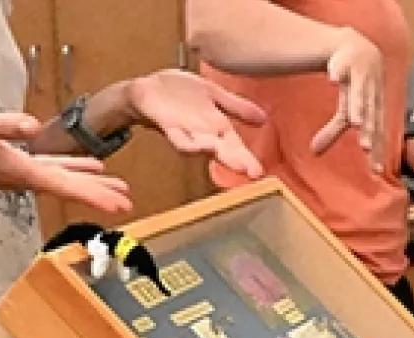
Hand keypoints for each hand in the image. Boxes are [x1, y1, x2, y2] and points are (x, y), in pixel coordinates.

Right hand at [0, 100, 131, 213]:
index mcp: (16, 168)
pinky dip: (73, 169)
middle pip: (68, 188)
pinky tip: (91, 167)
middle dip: (99, 196)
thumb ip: (3, 125)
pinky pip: (51, 170)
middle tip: (128, 203)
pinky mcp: (14, 162)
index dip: (92, 194)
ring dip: (91, 185)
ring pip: (63, 180)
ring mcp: (17, 172)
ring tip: (119, 190)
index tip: (117, 206)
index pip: (62, 184)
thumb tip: (32, 128)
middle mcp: (20, 176)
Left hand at [124, 70, 267, 177]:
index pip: (236, 146)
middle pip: (222, 150)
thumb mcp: (214, 94)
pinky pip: (178, 138)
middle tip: (251, 172)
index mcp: (217, 126)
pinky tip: (198, 147)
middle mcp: (203, 133)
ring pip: (202, 146)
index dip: (247, 159)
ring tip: (232, 161)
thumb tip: (265, 118)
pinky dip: (188, 144)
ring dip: (216, 154)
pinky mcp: (167, 125)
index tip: (259, 173)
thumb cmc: (181, 93)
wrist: (149, 89)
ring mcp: (185, 131)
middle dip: (236, 161)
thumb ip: (237, 107)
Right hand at [314, 27, 387, 170]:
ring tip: (355, 122)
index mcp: (373, 109)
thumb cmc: (354, 84)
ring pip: (360, 93)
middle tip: (365, 148)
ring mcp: (360, 77)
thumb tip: (314, 154)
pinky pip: (342, 68)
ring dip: (358, 106)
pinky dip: (339, 73)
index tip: (375, 170)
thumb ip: (332, 132)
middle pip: (370, 116)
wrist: (358, 46)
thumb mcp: (343, 109)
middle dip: (368, 131)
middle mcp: (371, 95)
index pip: (376, 133)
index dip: (376, 150)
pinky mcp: (347, 61)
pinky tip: (333, 80)